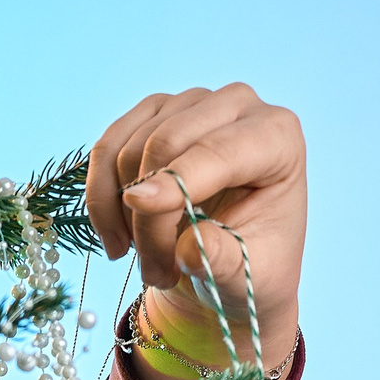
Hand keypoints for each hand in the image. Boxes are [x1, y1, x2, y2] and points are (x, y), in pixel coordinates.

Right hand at [86, 84, 305, 364]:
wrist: (237, 261)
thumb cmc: (256, 263)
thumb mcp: (252, 276)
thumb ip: (225, 261)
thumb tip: (188, 249)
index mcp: (278, 137)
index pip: (218, 150)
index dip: (176, 178)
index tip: (139, 205)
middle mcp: (237, 105)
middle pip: (166, 145)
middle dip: (149, 217)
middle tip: (157, 275)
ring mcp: (190, 103)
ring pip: (129, 150)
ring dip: (125, 218)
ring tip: (152, 267)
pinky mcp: (153, 113)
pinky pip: (107, 150)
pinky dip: (102, 199)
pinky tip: (119, 240)